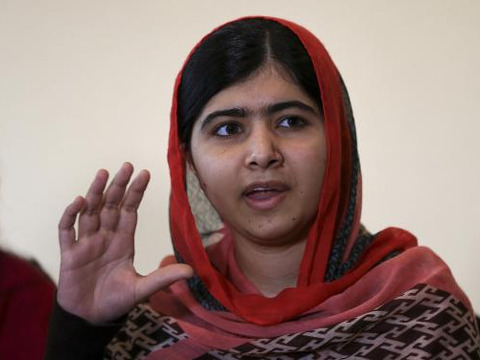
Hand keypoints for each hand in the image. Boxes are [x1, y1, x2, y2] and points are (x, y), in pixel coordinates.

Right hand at [57, 162, 192, 324]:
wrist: (91, 319)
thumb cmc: (116, 301)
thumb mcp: (143, 288)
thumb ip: (164, 278)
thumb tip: (192, 271)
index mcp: (123, 241)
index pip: (130, 210)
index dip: (136, 192)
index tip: (145, 173)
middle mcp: (105, 237)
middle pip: (111, 205)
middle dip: (118, 186)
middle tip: (127, 166)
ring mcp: (87, 244)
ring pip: (90, 212)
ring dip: (95, 193)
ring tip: (102, 173)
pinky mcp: (70, 255)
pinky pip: (67, 231)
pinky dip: (71, 216)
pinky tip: (79, 202)